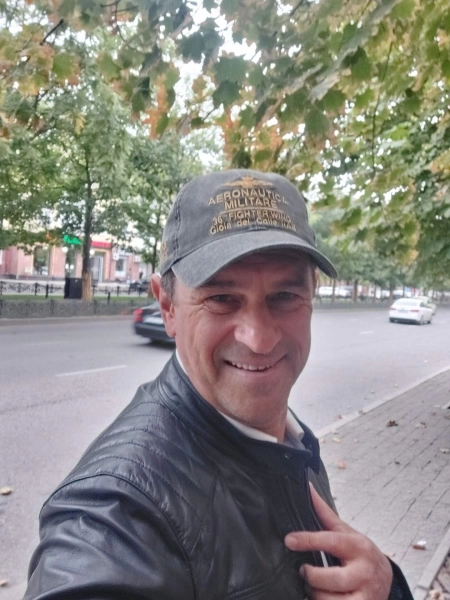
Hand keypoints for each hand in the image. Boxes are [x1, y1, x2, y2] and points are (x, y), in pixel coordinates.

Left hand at [284, 484, 392, 598]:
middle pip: (331, 578)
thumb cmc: (360, 553)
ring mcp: (365, 596)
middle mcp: (364, 572)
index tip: (289, 540)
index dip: (308, 540)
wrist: (387, 579)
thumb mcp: (347, 532)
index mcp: (358, 546)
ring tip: (313, 587)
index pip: (330, 541)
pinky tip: (321, 598)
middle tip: (304, 570)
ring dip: (315, 594)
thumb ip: (325, 513)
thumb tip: (307, 487)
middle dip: (312, 576)